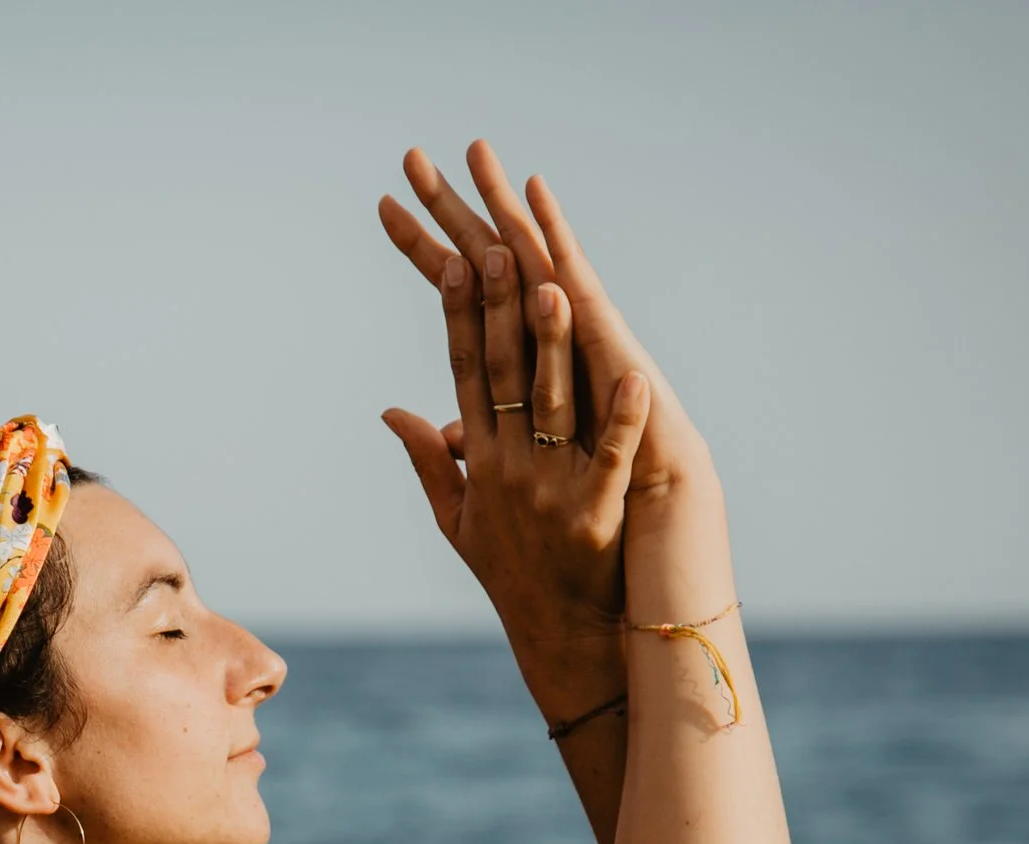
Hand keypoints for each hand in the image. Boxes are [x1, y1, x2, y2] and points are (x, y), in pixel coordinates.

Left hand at [380, 142, 717, 509]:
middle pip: (482, 256)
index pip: (454, 292)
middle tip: (411, 154)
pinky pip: (573, 274)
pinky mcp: (600, 331)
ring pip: (525, 251)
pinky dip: (554, 232)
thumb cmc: (582, 492)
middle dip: (445, 207)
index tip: (383, 207)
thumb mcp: (504, 469)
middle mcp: (541, 325)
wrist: (646, 507)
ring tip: (473, 151)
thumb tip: (432, 428)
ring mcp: (571, 323)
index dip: (421, 251)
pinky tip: (533, 191)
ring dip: (498, 201)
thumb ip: (464, 442)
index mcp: (513, 353)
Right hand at [382, 226, 648, 633]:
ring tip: (557, 290)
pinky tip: (635, 374)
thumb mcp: (456, 520)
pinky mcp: (596, 515)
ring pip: (551, 404)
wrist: (559, 635)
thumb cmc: (512, 572)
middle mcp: (509, 468)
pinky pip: (610, 457)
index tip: (456, 262)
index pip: (463, 374)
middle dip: (499, 309)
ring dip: (553, 346)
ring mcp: (551, 491)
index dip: (460, 317)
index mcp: (478, 461)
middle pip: (501, 375)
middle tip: (500, 249)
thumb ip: (427, 461)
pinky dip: (622, 417)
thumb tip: (392, 412)